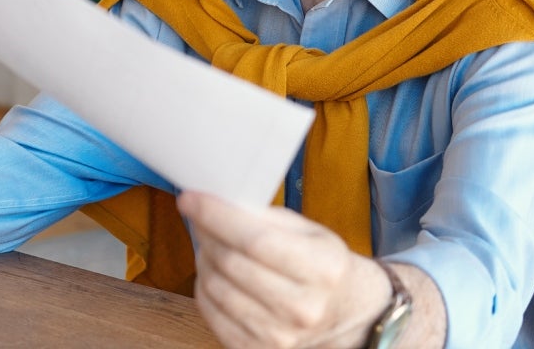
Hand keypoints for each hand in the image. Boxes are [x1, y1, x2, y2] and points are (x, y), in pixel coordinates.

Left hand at [177, 191, 390, 348]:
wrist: (343, 311)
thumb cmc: (321, 263)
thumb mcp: (309, 231)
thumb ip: (266, 217)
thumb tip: (216, 202)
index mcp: (321, 268)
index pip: (255, 240)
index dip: (216, 216)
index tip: (190, 198)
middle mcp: (302, 307)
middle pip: (231, 263)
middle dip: (206, 233)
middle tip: (199, 215)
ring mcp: (279, 335)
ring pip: (215, 286)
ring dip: (203, 258)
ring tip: (212, 244)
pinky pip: (210, 312)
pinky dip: (203, 286)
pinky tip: (214, 272)